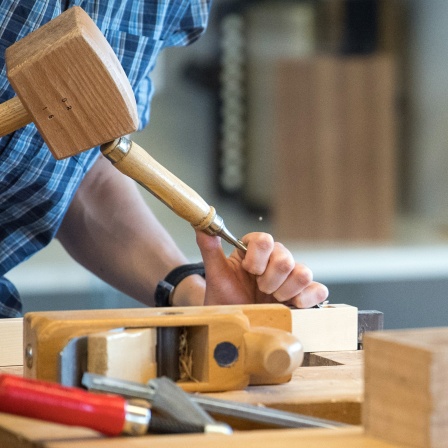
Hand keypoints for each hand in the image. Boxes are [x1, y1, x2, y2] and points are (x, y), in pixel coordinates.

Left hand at [195, 230, 328, 307]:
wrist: (234, 324)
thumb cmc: (224, 298)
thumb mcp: (216, 274)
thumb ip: (209, 248)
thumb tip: (202, 224)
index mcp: (256, 249)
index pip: (264, 240)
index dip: (256, 259)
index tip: (248, 271)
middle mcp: (275, 259)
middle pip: (285, 258)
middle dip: (269, 280)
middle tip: (258, 290)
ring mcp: (291, 277)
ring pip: (303, 273)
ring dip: (285, 290)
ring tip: (273, 300)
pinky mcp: (304, 294)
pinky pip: (318, 290)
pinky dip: (308, 298)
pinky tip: (293, 305)